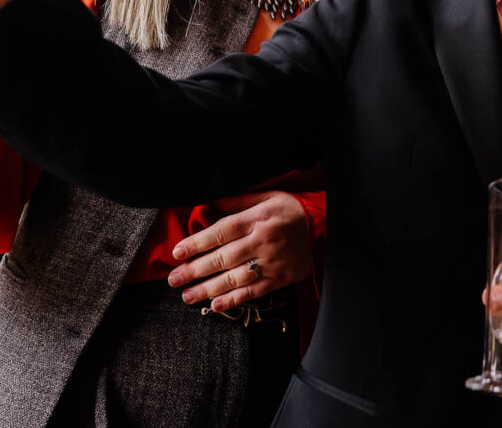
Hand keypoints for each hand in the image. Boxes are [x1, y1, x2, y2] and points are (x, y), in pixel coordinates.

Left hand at [169, 191, 312, 311]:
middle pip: (222, 258)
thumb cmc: (293, 211)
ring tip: (187, 296)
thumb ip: (239, 202)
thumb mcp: (269, 196)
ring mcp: (271, 262)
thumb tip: (212, 206)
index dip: (197, 243)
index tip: (177, 252)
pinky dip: (233, 300)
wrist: (328, 228)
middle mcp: (262, 242)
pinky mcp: (280, 278)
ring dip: (208, 289)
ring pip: (234, 278)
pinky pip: (253, 292)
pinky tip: (215, 305)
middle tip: (174, 279)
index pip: (220, 231)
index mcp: (257, 219)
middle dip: (195, 270)